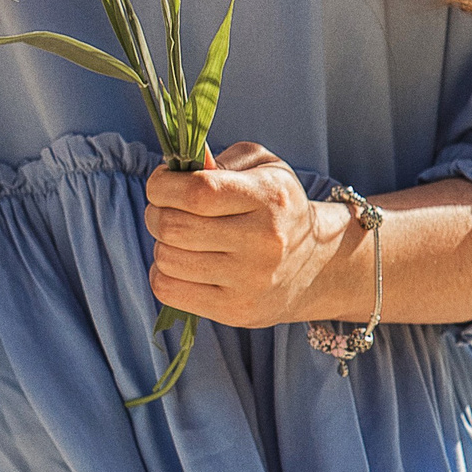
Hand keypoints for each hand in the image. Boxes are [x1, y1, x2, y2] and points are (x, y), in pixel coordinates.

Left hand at [145, 142, 349, 328]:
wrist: (316, 266)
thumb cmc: (278, 207)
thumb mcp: (263, 167)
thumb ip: (219, 160)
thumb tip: (177, 166)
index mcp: (268, 198)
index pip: (197, 192)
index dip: (163, 185)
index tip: (161, 183)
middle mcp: (262, 242)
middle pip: (174, 226)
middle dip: (156, 212)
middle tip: (164, 209)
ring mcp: (249, 281)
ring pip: (167, 259)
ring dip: (161, 244)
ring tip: (179, 237)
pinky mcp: (235, 311)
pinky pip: (169, 291)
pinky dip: (163, 273)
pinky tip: (182, 263)